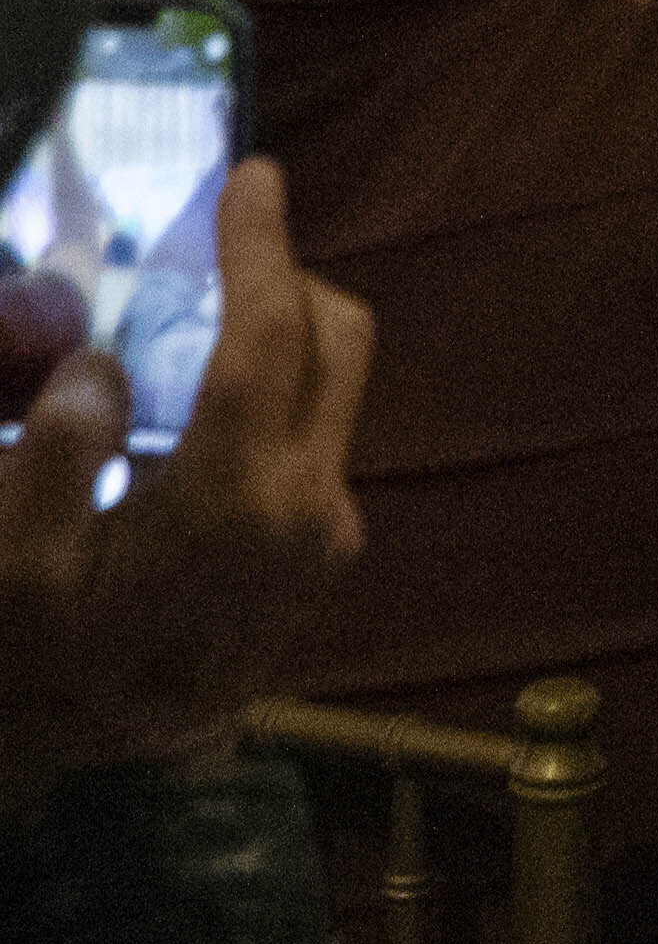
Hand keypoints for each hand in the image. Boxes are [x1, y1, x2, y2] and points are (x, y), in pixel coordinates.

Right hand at [0, 162, 374, 810]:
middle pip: (339, 342)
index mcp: (239, 499)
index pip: (271, 336)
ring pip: (335, 388)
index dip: (261, 246)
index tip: (252, 174)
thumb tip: (97, 364)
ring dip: (281, 336)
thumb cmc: (41, 657)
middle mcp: (310, 509)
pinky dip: (273, 394)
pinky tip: (197, 397)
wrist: (90, 768)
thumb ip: (51, 453)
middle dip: (287, 276)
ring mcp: (327, 536)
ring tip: (192, 316)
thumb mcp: (8, 564)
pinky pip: (313, 439)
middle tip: (219, 241)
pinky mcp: (321, 557)